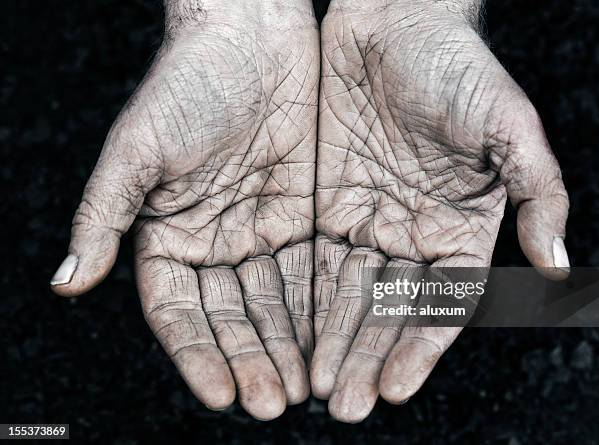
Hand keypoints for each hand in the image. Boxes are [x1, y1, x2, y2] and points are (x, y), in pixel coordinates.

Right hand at [51, 0, 318, 419]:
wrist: (250, 33)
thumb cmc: (186, 80)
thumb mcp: (139, 148)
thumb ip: (105, 215)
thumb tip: (67, 281)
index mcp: (169, 235)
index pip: (179, 311)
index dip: (196, 354)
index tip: (220, 393)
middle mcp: (216, 241)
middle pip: (233, 316)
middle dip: (252, 360)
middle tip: (273, 403)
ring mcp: (262, 231)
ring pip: (276, 302)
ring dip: (290, 347)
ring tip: (307, 389)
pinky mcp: (305, 215)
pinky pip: (314, 269)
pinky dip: (322, 307)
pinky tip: (334, 342)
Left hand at [311, 0, 568, 421]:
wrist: (392, 19)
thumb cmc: (456, 64)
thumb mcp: (508, 123)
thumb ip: (536, 191)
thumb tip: (557, 263)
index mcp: (460, 226)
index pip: (441, 303)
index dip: (419, 346)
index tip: (392, 386)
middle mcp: (413, 233)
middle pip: (390, 310)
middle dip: (367, 357)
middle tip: (343, 404)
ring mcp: (367, 221)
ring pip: (348, 295)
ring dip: (333, 342)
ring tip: (314, 387)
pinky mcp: (325, 205)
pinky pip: (313, 261)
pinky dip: (305, 301)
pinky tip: (292, 337)